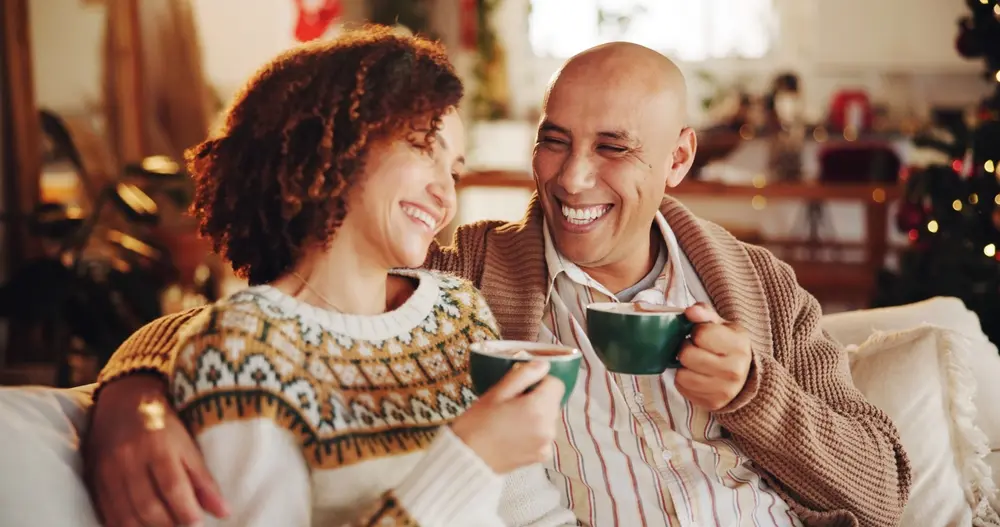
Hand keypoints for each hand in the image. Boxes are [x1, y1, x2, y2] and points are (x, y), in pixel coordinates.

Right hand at [84, 374, 229, 526]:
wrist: (122, 403)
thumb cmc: (163, 425)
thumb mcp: (188, 446)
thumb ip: (204, 481)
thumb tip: (224, 512)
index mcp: (157, 446)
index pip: (172, 486)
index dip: (186, 511)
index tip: (198, 524)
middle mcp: (128, 459)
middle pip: (147, 505)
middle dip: (168, 525)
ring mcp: (107, 472)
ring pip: (127, 515)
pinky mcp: (94, 481)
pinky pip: (108, 515)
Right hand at [451, 361, 564, 473]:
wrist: (467, 460)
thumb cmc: (476, 424)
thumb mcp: (496, 393)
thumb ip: (522, 376)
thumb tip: (543, 365)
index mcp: (538, 408)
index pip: (556, 384)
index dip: (539, 381)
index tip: (520, 388)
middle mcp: (549, 427)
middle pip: (553, 402)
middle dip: (538, 399)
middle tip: (510, 405)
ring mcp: (547, 444)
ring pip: (549, 418)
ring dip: (536, 416)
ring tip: (510, 421)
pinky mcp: (541, 456)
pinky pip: (544, 436)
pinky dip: (534, 433)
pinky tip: (514, 435)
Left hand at [676, 303, 752, 410]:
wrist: (745, 375)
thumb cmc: (728, 345)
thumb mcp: (721, 325)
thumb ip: (705, 314)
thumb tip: (690, 312)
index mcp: (739, 345)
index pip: (700, 334)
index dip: (696, 332)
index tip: (702, 335)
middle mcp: (734, 370)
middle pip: (687, 355)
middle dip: (687, 348)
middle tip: (695, 349)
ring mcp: (724, 390)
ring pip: (682, 374)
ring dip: (683, 366)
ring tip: (695, 362)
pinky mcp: (712, 403)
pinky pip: (682, 387)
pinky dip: (684, 380)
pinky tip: (695, 375)